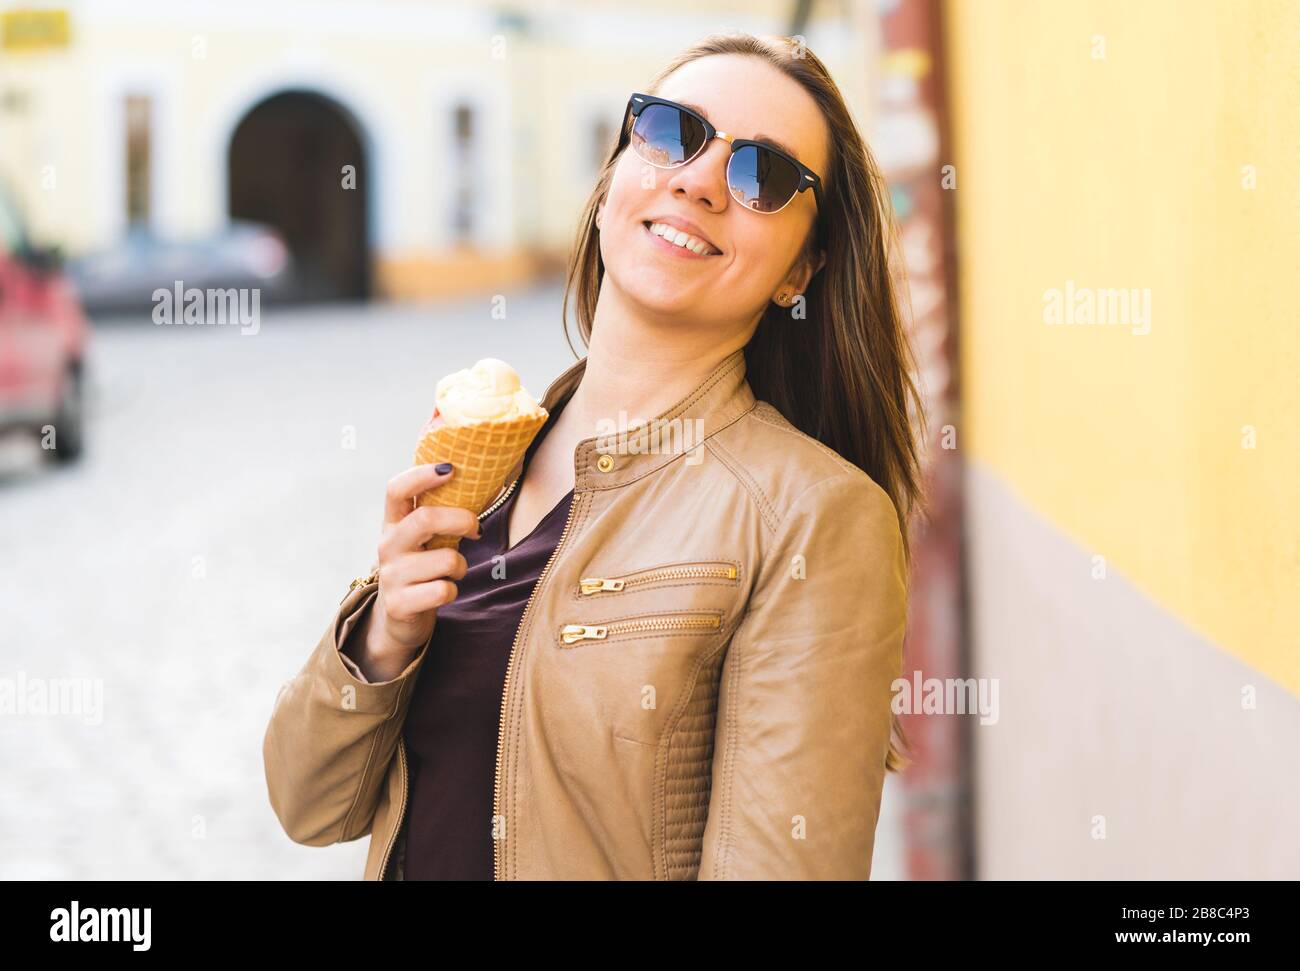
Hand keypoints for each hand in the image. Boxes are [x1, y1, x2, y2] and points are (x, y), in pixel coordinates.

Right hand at [351, 463, 480, 680]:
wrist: (398, 618)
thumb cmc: (422, 569)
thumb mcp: (424, 539)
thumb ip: (441, 515)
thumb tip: (488, 484)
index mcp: (393, 524)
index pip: (396, 490)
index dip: (421, 475)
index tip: (450, 469)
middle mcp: (387, 546)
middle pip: (425, 518)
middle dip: (461, 520)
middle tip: (475, 529)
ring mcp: (391, 575)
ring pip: (446, 559)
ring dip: (461, 566)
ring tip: (452, 571)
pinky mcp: (399, 604)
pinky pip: (444, 590)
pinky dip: (453, 590)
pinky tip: (443, 591)